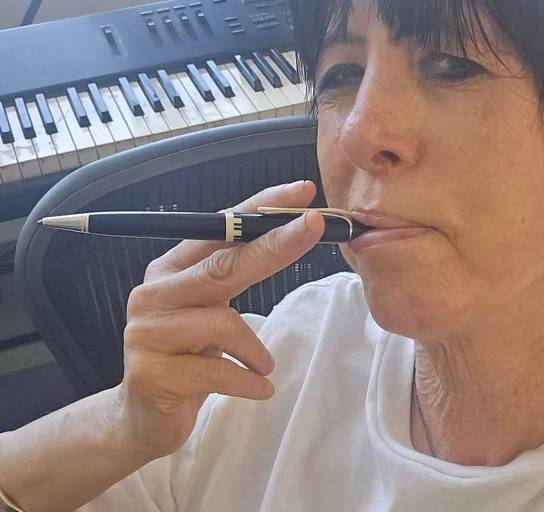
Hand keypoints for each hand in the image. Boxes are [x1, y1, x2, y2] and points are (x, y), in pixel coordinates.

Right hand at [115, 180, 324, 457]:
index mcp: (172, 269)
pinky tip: (260, 388)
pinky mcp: (152, 374)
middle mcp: (155, 292)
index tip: (303, 193)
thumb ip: (236, 276)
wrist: (143, 416)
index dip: (261, 208)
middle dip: (274, 243)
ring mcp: (148, 333)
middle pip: (223, 264)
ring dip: (255, 348)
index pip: (220, 229)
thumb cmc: (190, 355)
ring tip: (263, 366)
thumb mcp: (211, 310)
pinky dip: (248, 380)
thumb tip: (295, 236)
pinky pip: (218, 371)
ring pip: (224, 323)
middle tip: (315, 226)